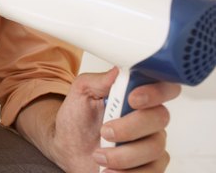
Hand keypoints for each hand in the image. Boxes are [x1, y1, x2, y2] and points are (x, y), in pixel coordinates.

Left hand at [53, 68, 180, 172]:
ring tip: (99, 156)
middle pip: (160, 118)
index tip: (133, 99)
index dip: (155, 91)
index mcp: (137, 97)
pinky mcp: (149, 167)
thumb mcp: (81, 94)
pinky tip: (108, 171)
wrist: (67, 150)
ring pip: (154, 148)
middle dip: (130, 127)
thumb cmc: (77, 121)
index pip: (164, 87)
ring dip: (122, 155)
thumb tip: (119, 69)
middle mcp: (149, 120)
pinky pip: (151, 172)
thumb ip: (99, 80)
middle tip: (105, 132)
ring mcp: (152, 144)